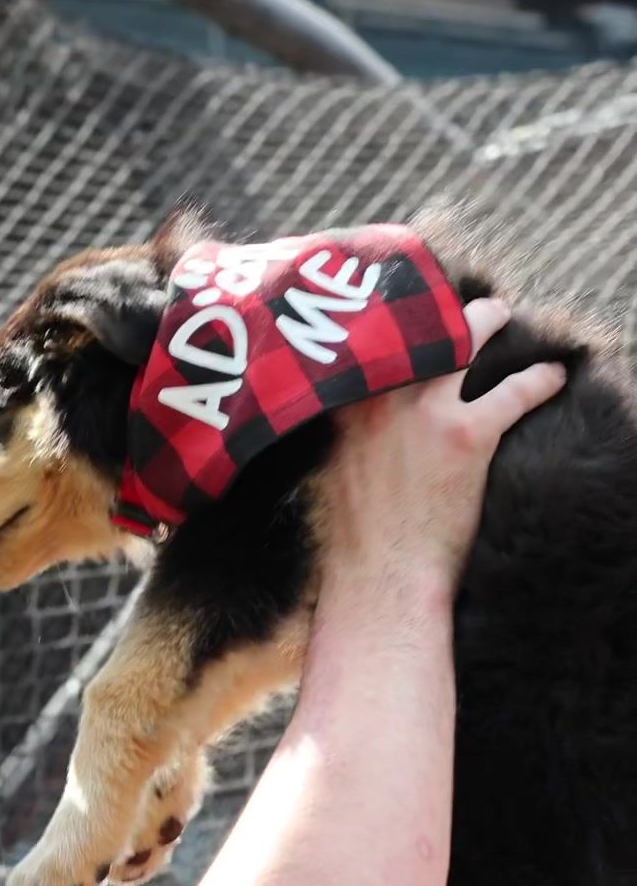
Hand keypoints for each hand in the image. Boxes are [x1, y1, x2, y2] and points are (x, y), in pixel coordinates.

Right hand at [320, 297, 567, 591]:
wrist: (381, 577)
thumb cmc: (353, 539)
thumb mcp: (332, 470)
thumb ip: (343, 434)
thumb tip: (353, 423)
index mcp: (344, 405)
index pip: (371, 340)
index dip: (393, 322)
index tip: (406, 312)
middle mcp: (382, 396)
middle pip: (417, 327)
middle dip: (442, 310)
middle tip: (463, 309)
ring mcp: (425, 412)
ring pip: (465, 338)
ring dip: (489, 321)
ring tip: (503, 317)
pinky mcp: (467, 436)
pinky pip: (514, 392)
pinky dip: (539, 381)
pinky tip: (554, 377)